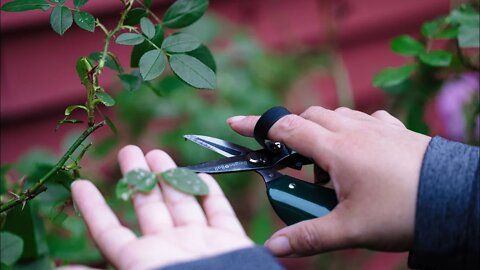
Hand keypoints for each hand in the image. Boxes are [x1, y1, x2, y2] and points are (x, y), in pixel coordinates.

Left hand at [71, 146, 252, 269]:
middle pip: (149, 207)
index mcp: (142, 261)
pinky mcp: (229, 241)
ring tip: (156, 154)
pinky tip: (203, 175)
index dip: (94, 209)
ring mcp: (200, 243)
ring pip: (182, 202)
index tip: (80, 185)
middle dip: (138, 177)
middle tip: (130, 151)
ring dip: (170, 176)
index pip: (110, 232)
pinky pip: (220, 212)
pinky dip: (212, 193)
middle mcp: (169, 249)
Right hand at [227, 107, 430, 255]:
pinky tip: (359, 152)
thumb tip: (273, 247)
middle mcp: (354, 130)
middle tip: (295, 167)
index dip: (257, 126)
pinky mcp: (395, 130)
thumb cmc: (403, 211)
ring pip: (336, 117)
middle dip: (293, 135)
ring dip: (323, 134)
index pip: (286, 128)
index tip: (235, 123)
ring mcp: (376, 126)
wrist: (457, 199)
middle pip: (309, 118)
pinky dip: (351, 131)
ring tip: (330, 169)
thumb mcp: (350, 228)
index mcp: (337, 149)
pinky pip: (365, 120)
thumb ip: (308, 235)